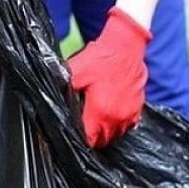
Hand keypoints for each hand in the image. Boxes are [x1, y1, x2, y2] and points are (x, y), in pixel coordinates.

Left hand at [68, 7, 151, 147]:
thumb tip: (50, 100)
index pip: (89, 140)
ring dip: (105, 131)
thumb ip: (62, 88)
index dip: (80, 138)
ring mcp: (129, 115)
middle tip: (84, 124)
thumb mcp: (75, 71)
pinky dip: (117, 123)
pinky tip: (110, 112)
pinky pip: (126, 126)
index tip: (76, 130)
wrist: (126, 46)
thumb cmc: (102, 58)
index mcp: (100, 111)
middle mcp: (117, 118)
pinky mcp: (138, 109)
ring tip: (97, 119)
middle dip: (92, 136)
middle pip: (102, 141)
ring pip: (115, 135)